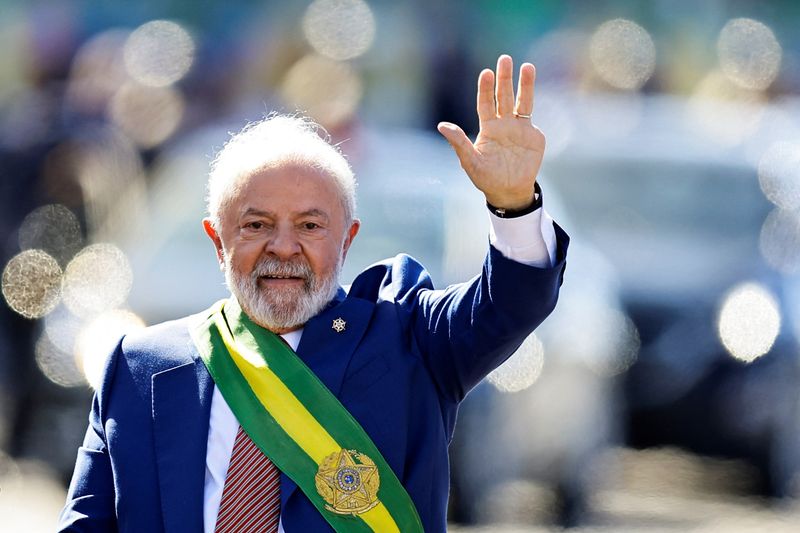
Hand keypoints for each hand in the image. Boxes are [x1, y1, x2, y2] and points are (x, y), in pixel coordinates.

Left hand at [437, 55, 544, 210]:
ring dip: (525, 85)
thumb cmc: (486, 177)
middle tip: (504, 59)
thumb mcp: (470, 162)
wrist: (509, 191)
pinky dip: (532, 103)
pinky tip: (531, 91)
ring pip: (522, 102)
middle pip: (504, 96)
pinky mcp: (534, 136)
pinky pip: (532, 118)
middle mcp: (503, 124)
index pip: (485, 103)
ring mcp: (519, 128)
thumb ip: (458, 143)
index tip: (486, 73)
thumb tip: (441, 126)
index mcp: (487, 128)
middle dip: (504, 78)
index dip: (485, 89)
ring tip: (528, 66)